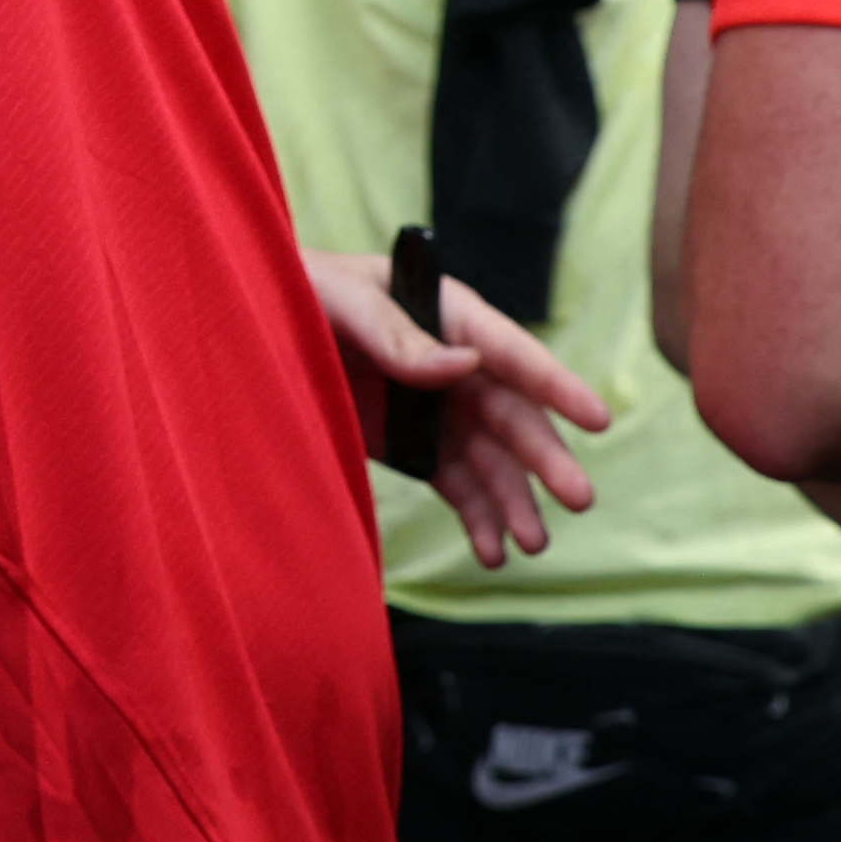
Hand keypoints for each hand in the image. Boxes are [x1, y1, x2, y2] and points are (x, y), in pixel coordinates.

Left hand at [316, 244, 610, 564]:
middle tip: (578, 498)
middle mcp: (453, 365)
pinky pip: (456, 483)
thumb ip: (393, 331)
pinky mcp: (412, 446)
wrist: (243, 331)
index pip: (511, 351)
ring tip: (532, 544)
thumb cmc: (292, 291)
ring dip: (515, 501)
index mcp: (445, 315)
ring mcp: (435, 409)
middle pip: (511, 415)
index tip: (597, 418)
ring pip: (491, 459)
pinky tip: (491, 550)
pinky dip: (477, 517)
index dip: (555, 384)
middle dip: (545, 458)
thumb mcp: (337, 299)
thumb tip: (464, 365)